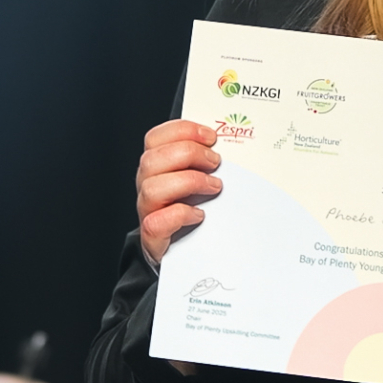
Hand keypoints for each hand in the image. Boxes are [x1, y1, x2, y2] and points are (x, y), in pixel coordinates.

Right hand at [136, 120, 221, 264]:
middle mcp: (148, 186)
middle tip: (215, 162)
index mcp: (157, 168)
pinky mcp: (153, 236)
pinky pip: (157, 221)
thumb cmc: (191, 210)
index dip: (182, 131)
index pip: (156, 138)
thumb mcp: (199, 180)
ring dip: (189, 182)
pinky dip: (181, 214)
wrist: (179, 251)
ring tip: (213, 187)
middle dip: (189, 154)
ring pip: (152, 187)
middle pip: (152, 159)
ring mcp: (148, 211)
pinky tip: (199, 214)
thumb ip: (206, 163)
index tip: (211, 136)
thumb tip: (234, 149)